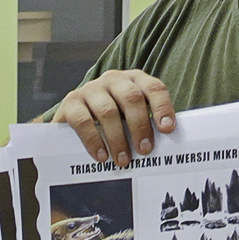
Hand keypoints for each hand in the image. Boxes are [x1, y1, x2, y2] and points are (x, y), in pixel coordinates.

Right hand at [53, 69, 180, 164]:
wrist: (74, 116)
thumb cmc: (110, 119)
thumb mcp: (130, 116)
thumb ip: (145, 124)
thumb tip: (165, 147)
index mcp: (134, 80)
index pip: (153, 87)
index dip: (162, 107)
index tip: (167, 129)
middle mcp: (113, 79)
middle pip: (131, 98)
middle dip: (140, 126)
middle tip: (144, 150)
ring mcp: (91, 89)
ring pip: (108, 111)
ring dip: (117, 138)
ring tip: (123, 159)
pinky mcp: (71, 101)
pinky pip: (83, 120)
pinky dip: (94, 140)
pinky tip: (101, 155)